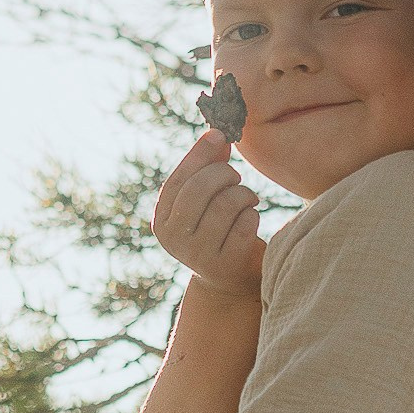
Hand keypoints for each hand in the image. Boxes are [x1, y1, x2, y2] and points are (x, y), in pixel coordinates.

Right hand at [152, 131, 263, 294]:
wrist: (230, 281)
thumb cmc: (218, 230)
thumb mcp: (205, 202)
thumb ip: (207, 168)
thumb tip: (216, 131)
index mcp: (161, 220)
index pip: (179, 179)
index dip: (200, 153)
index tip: (219, 134)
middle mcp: (173, 239)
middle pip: (201, 188)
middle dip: (225, 174)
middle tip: (236, 178)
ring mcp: (197, 254)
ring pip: (227, 203)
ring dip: (244, 194)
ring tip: (247, 199)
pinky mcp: (225, 264)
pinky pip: (245, 223)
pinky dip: (252, 214)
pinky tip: (250, 219)